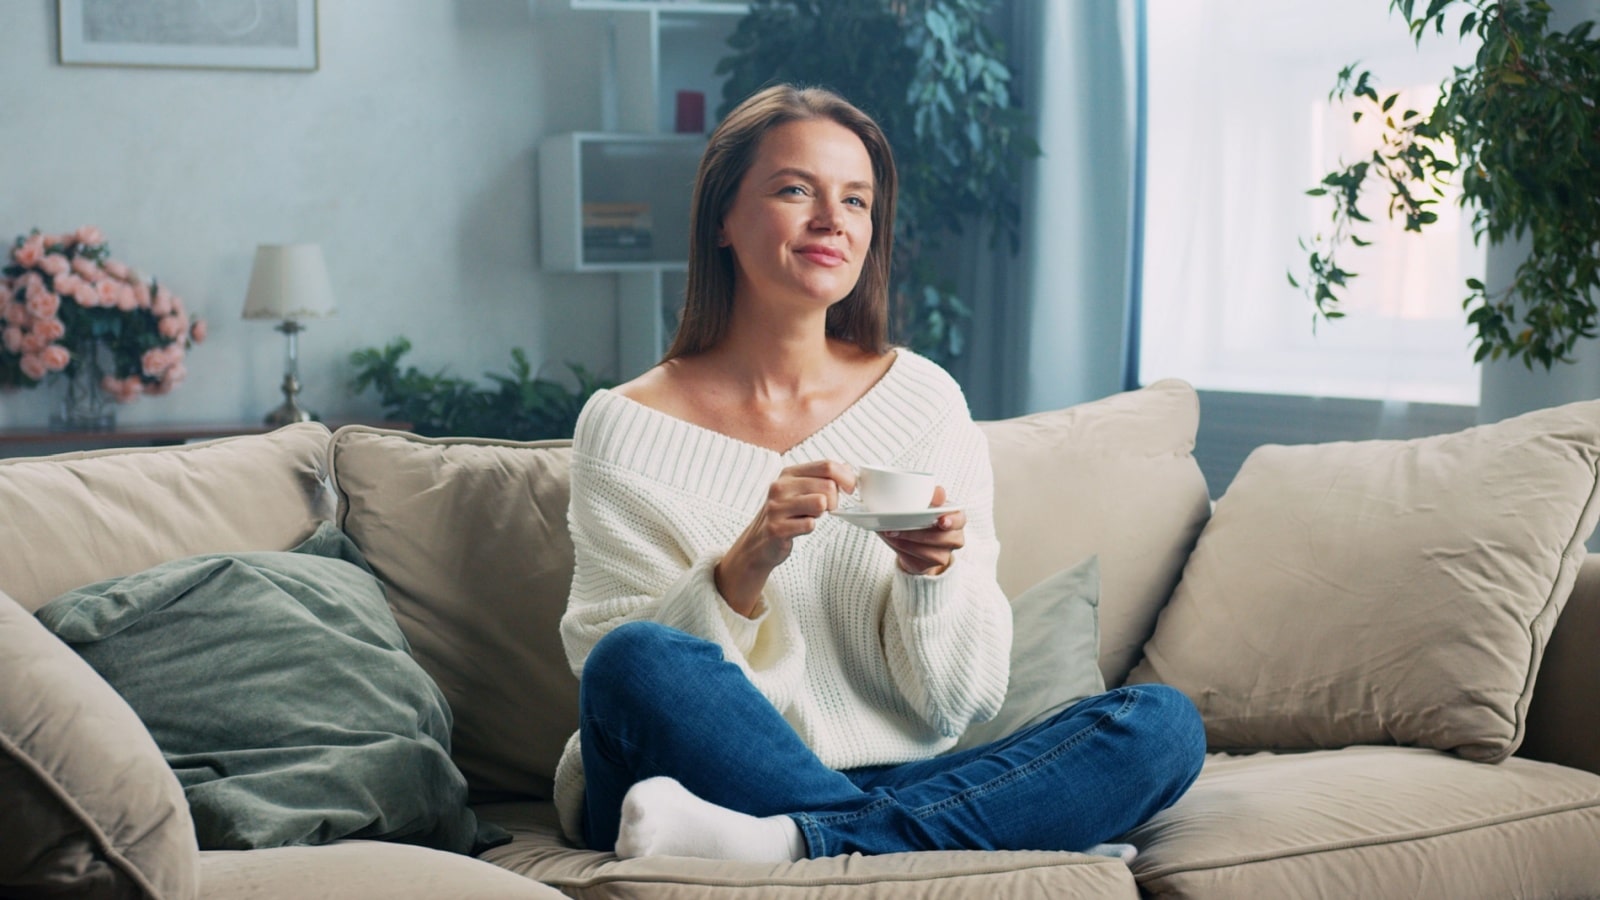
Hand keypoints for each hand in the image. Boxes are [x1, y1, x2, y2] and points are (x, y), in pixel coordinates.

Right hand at [715, 459, 855, 616]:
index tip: (850, 489)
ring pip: (820, 503)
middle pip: (828, 486)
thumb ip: (822, 477)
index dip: (846, 478)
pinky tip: (799, 528)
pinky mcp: (777, 528)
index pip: (826, 465)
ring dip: (821, 514)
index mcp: (789, 473)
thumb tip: (847, 468)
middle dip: (835, 501)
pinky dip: (809, 528)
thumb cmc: (785, 514)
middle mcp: (780, 487)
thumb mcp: (800, 490)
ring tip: (809, 516)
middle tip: (825, 509)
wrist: (759, 542)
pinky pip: (809, 525)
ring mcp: (777, 507)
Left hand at [880, 485, 964, 575]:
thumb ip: (932, 497)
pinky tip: (895, 542)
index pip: (960, 519)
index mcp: (957, 517)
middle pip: (944, 539)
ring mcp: (945, 554)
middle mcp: (955, 537)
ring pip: (931, 553)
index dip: (952, 521)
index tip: (941, 521)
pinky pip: (919, 562)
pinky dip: (904, 551)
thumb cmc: (921, 514)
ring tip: (891, 533)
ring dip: (908, 543)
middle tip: (899, 528)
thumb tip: (939, 491)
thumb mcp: (925, 503)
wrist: (911, 536)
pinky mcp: (930, 565)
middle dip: (919, 534)